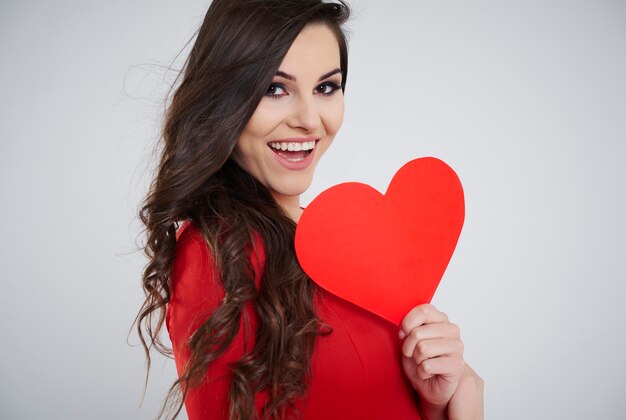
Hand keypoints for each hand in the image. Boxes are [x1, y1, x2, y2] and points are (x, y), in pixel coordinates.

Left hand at [399, 304, 482, 419]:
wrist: (431, 384)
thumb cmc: (420, 360)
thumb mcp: (409, 339)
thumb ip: (408, 327)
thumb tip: (404, 327)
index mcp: (441, 319)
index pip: (423, 310)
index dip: (407, 323)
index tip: (404, 333)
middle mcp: (452, 330)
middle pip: (417, 333)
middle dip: (408, 347)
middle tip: (413, 354)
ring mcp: (457, 347)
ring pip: (422, 348)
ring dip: (416, 360)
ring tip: (422, 362)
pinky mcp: (457, 365)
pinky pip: (427, 366)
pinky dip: (422, 372)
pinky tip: (429, 372)